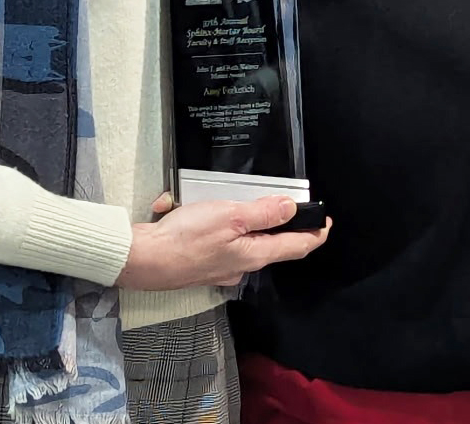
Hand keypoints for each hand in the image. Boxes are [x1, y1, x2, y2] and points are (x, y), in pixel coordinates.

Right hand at [115, 193, 330, 290]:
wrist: (143, 260)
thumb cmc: (185, 238)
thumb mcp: (230, 217)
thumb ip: (263, 213)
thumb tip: (292, 208)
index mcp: (255, 255)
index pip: (297, 247)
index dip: (316, 234)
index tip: (327, 222)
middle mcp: (242, 266)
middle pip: (271, 244)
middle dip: (273, 222)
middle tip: (279, 202)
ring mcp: (222, 268)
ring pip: (242, 240)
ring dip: (234, 219)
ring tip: (218, 201)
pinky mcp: (202, 264)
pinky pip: (215, 240)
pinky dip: (207, 223)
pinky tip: (189, 210)